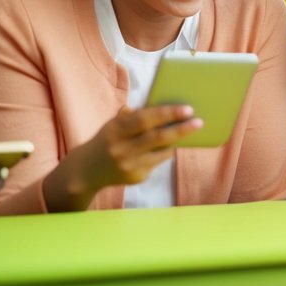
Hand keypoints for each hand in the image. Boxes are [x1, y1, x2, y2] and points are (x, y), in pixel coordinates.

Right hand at [72, 106, 201, 193]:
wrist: (85, 171)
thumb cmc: (107, 140)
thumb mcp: (114, 125)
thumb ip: (135, 117)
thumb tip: (166, 107)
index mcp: (115, 130)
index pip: (145, 119)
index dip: (167, 113)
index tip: (187, 109)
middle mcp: (121, 149)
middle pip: (158, 138)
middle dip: (182, 129)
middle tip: (199, 122)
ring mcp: (128, 166)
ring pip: (162, 152)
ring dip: (177, 142)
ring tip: (189, 131)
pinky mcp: (135, 178)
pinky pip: (157, 163)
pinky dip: (165, 153)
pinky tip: (168, 147)